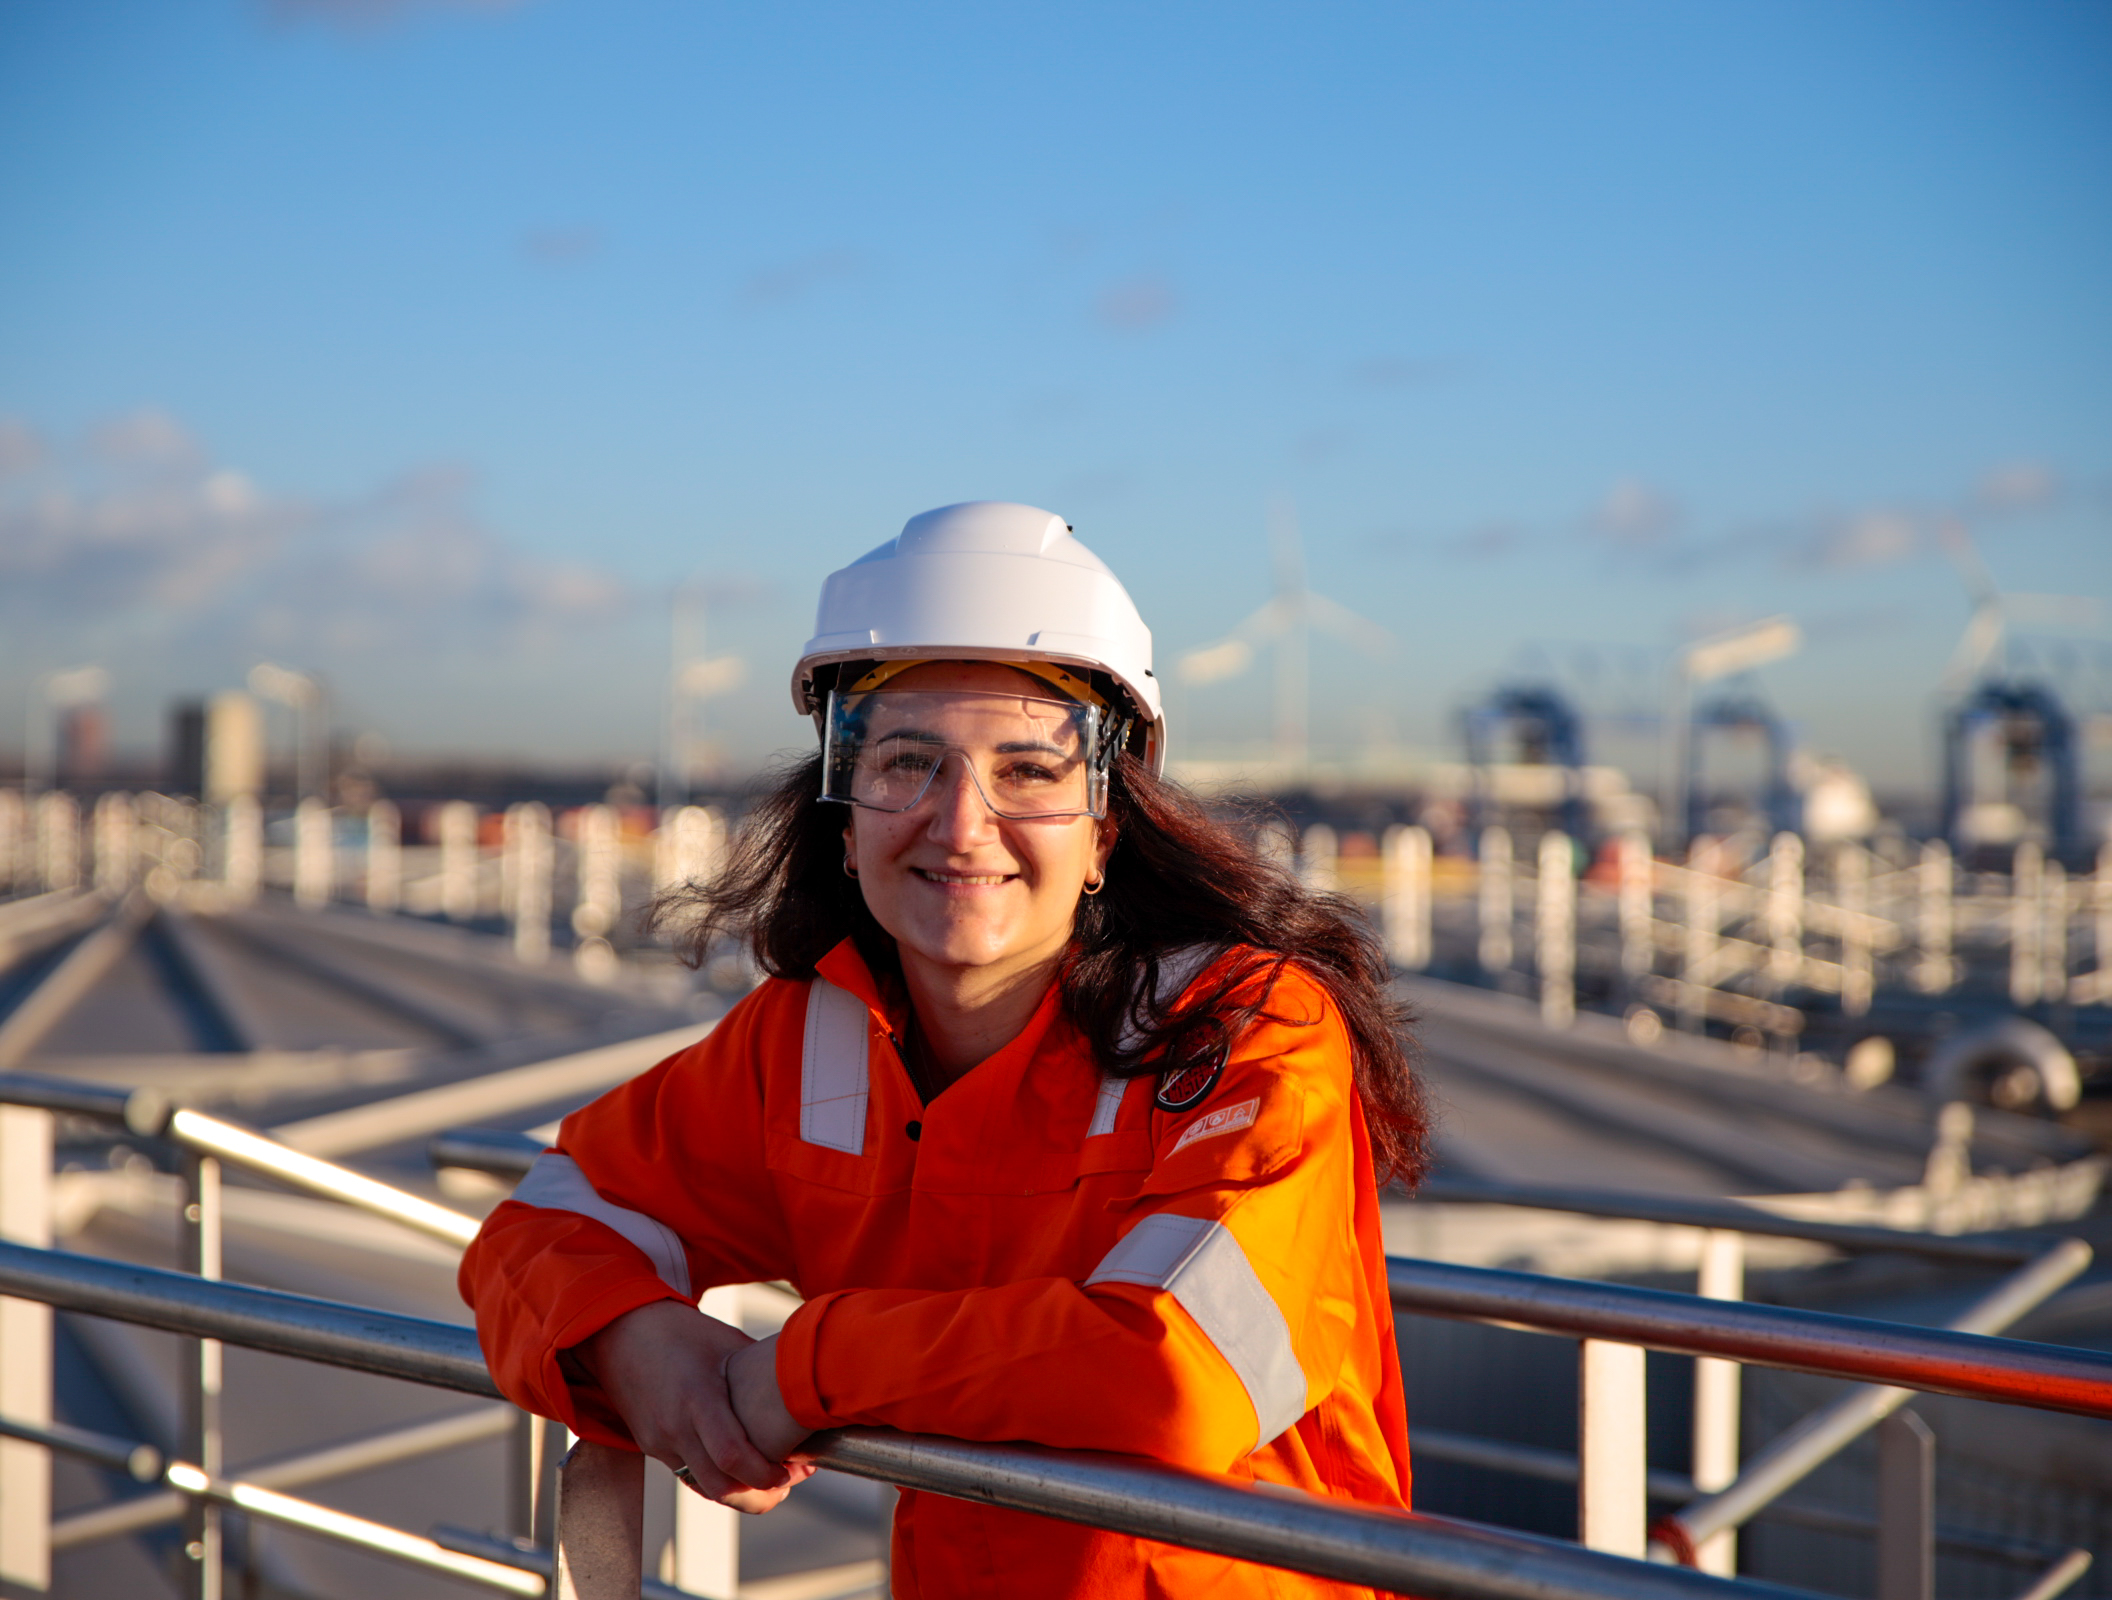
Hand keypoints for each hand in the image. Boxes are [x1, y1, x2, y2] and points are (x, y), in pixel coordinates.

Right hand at [570, 1300, 814, 1513]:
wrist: (620, 1332)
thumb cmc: (679, 1331)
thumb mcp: (727, 1343)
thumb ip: (758, 1374)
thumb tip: (802, 1388)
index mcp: (697, 1398)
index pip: (732, 1456)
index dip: (765, 1474)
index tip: (792, 1472)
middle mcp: (675, 1427)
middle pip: (720, 1486)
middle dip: (760, 1496)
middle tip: (789, 1481)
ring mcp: (659, 1441)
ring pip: (704, 1487)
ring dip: (739, 1492)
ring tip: (770, 1477)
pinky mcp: (652, 1446)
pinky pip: (688, 1475)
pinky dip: (717, 1478)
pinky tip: (739, 1466)